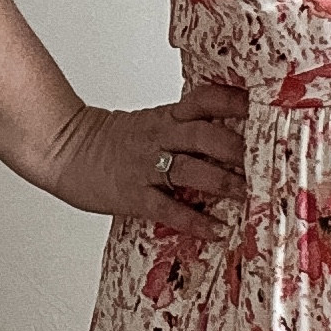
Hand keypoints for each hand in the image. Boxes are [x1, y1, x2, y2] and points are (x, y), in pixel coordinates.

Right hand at [42, 81, 247, 239]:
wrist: (62, 148)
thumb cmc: (109, 141)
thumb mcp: (150, 123)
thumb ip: (184, 127)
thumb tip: (229, 136)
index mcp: (166, 117)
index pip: (206, 100)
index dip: (236, 102)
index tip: (267, 107)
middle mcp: (159, 137)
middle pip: (205, 135)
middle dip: (239, 150)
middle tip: (268, 162)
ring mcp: (145, 166)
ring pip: (191, 170)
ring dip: (223, 183)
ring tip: (249, 196)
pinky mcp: (133, 195)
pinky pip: (168, 208)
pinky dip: (194, 221)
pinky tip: (216, 230)